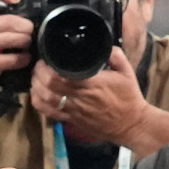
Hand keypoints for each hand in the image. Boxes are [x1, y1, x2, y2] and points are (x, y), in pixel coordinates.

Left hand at [30, 47, 148, 144]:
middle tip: (39, 66)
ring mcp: (74, 111)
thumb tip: (104, 44)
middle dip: (38, 74)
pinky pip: (49, 114)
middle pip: (49, 86)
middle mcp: (80, 98)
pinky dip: (39, 104)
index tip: (47, 58)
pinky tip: (38, 95)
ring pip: (46, 100)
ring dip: (36, 88)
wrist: (132, 124)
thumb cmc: (129, 98)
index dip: (48, 67)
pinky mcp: (72, 120)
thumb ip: (115, 55)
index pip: (61, 76)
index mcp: (92, 84)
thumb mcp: (126, 72)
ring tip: (36, 78)